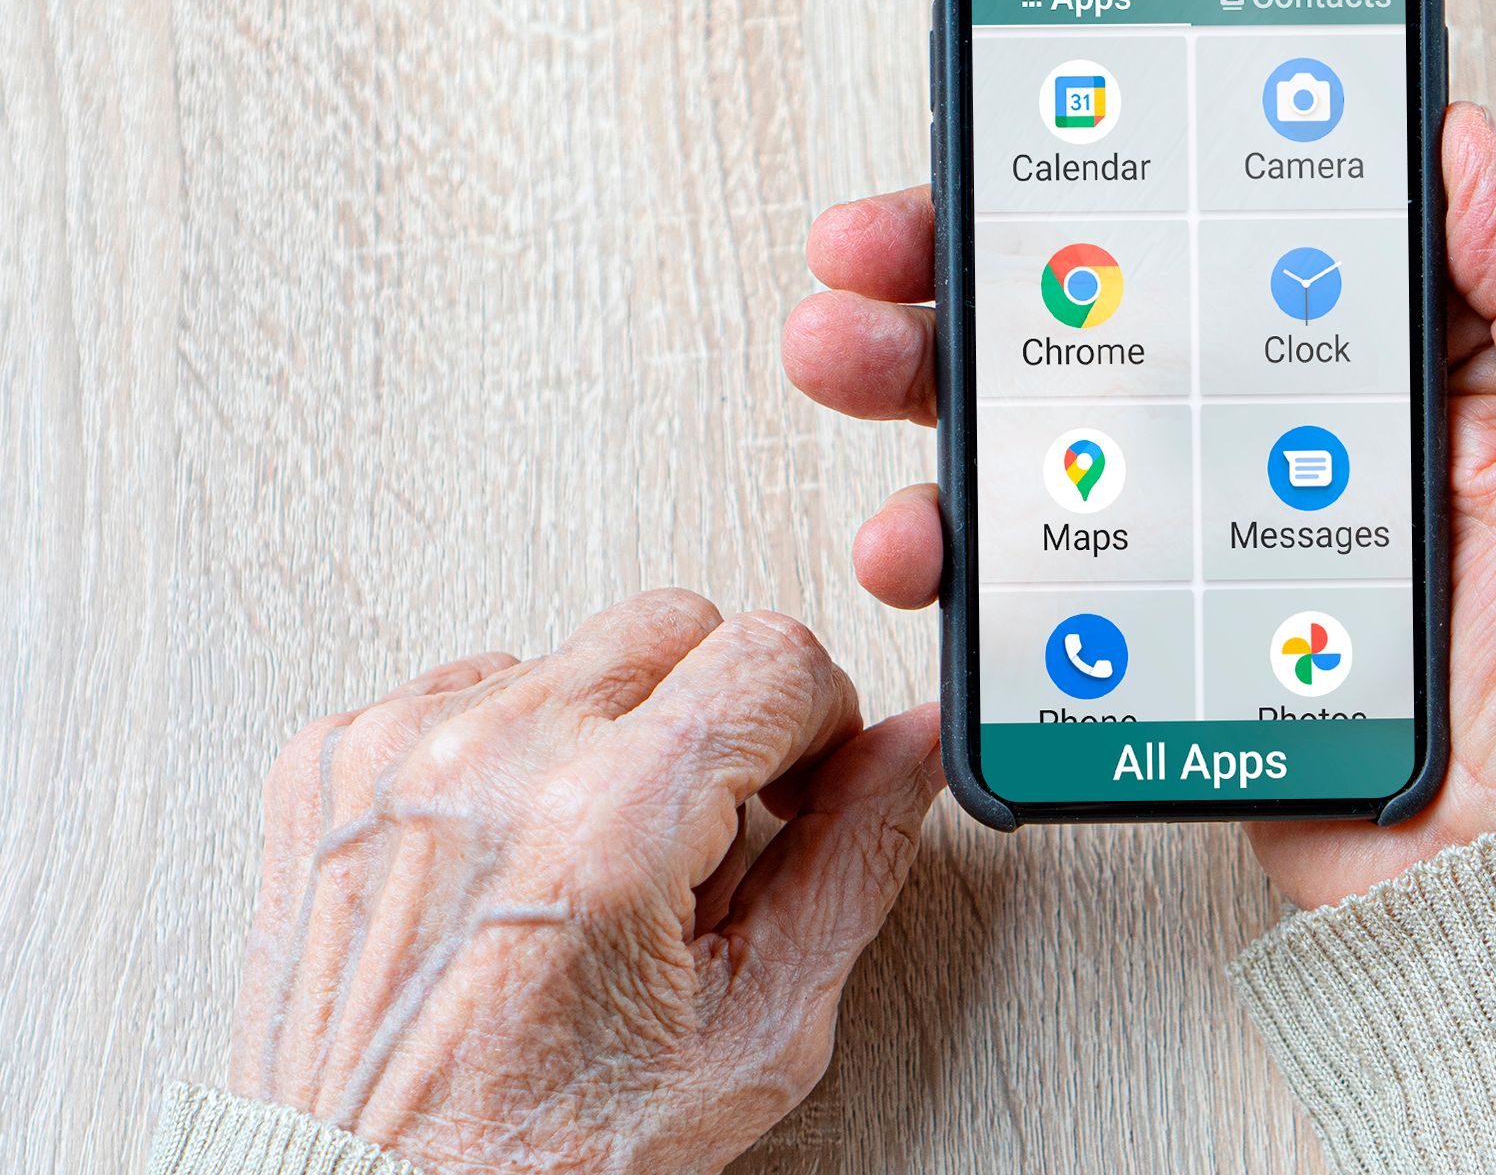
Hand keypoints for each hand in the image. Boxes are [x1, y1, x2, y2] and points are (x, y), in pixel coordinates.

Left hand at [228, 591, 940, 1172]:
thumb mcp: (755, 1029)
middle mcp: (492, 764)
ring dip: (613, 730)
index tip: (801, 779)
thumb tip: (910, 748)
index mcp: (607, 824)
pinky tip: (521, 850)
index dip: (817, 718)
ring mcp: (398, 752)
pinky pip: (471, 687)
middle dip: (721, 713)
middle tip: (706, 832)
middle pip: (678, 626)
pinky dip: (514, 750)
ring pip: (576, 652)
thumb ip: (852, 860)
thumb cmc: (545, 1148)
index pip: (772, 653)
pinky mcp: (332, 759)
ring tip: (597, 862)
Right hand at [786, 105, 1495, 908]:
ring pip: (1045, 412)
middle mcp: (1289, 414)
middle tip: (880, 235)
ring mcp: (1211, 515)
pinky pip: (1034, 560)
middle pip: (1114, 295)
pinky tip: (911, 537)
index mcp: (1401, 353)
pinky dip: (947, 542)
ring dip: (922, 371)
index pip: (1248, 211)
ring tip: (843, 351)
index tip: (1041, 111)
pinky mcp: (1156, 614)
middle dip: (977, 250)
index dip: (1139, 152)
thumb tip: (1467, 136)